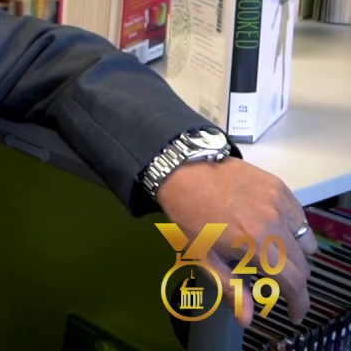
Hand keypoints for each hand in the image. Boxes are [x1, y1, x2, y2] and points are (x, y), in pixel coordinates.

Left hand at [155, 157, 318, 326]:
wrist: (183, 170)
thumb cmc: (188, 215)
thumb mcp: (202, 256)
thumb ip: (229, 287)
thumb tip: (246, 318)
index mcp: (255, 243)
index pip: (293, 281)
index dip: (299, 303)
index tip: (294, 314)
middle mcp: (274, 223)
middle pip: (302, 264)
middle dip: (293, 281)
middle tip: (275, 283)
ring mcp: (280, 202)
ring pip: (306, 241)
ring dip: (296, 255)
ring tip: (274, 255)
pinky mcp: (280, 187)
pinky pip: (300, 217)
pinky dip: (293, 230)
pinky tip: (273, 230)